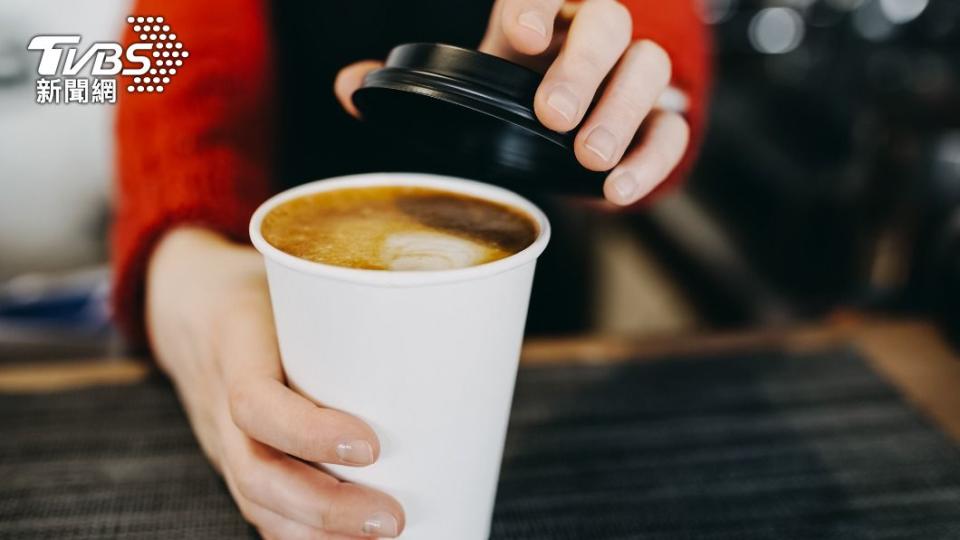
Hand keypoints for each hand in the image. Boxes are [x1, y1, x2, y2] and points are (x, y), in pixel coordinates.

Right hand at [146, 227, 404, 538]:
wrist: (187, 301)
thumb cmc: (260, 284)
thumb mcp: (293, 273)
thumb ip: (351, 297)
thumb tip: (447, 318)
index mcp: (236, 343)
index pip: (254, 402)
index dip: (308, 433)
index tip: (372, 446)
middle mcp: (218, 399)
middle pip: (255, 473)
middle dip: (325, 507)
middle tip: (392, 519)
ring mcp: (220, 436)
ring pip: (254, 501)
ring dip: (318, 532)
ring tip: (380, 537)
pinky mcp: (234, 456)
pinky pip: (258, 505)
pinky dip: (302, 534)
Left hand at [334, 0, 688, 205]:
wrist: (562, 131)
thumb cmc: (511, 97)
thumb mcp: (464, 87)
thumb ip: (412, 86)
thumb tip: (348, 87)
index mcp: (541, 18)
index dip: (537, 2)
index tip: (518, 35)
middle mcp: (591, 36)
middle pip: (608, 24)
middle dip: (582, 67)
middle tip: (553, 114)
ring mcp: (629, 76)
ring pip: (650, 68)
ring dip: (622, 111)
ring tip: (589, 157)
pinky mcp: (655, 121)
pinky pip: (672, 130)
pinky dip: (653, 158)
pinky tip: (618, 189)